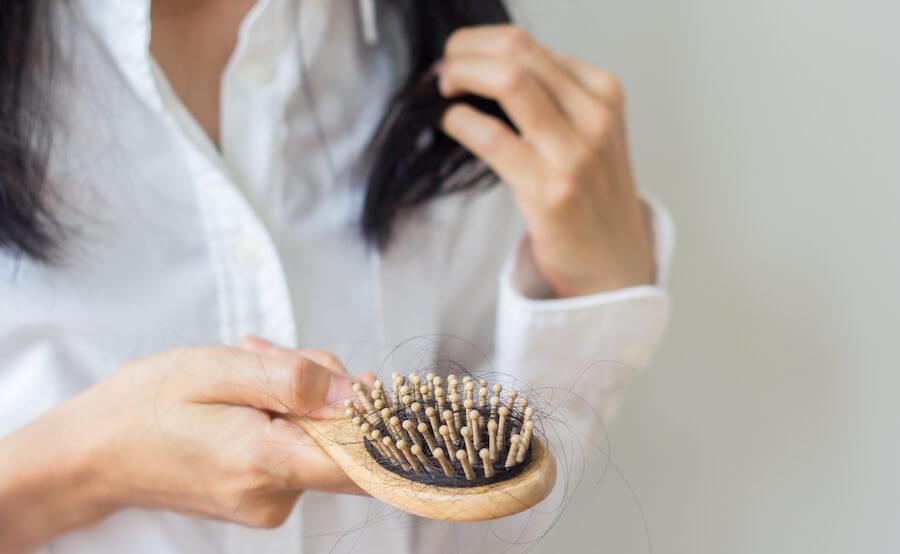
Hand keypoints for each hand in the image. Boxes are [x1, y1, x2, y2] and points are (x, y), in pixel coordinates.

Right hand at [0, 339, 365, 551]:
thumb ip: (295, 380)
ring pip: (318, 439)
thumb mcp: (219, 370)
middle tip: (270, 355)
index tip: (362, 381)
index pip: (361, 460)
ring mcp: (266, 504)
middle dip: (320, 386)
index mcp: (264, 463)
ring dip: (296, 395)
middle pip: (341, 438)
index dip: (374, 415)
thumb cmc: (145, 405)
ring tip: (247, 369)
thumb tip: (357, 392)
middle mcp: (272, 497)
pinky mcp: (261, 500)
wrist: (91, 453)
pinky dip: (282, 415)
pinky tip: (246, 393)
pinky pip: (296, 449)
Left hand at [439, 25, 655, 296]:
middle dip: (466, 50)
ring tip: (442, 89)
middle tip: (443, 68)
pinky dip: (460, 121)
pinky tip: (450, 122)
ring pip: (509, 82)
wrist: (614, 264)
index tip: (457, 57)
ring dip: (462, 75)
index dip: (480, 44)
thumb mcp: (586, 132)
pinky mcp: (551, 191)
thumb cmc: (589, 196)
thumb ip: (548, 97)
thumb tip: (481, 66)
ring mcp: (576, 154)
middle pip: (517, 52)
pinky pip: (493, 138)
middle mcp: (595, 116)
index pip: (529, 45)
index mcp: (603, 93)